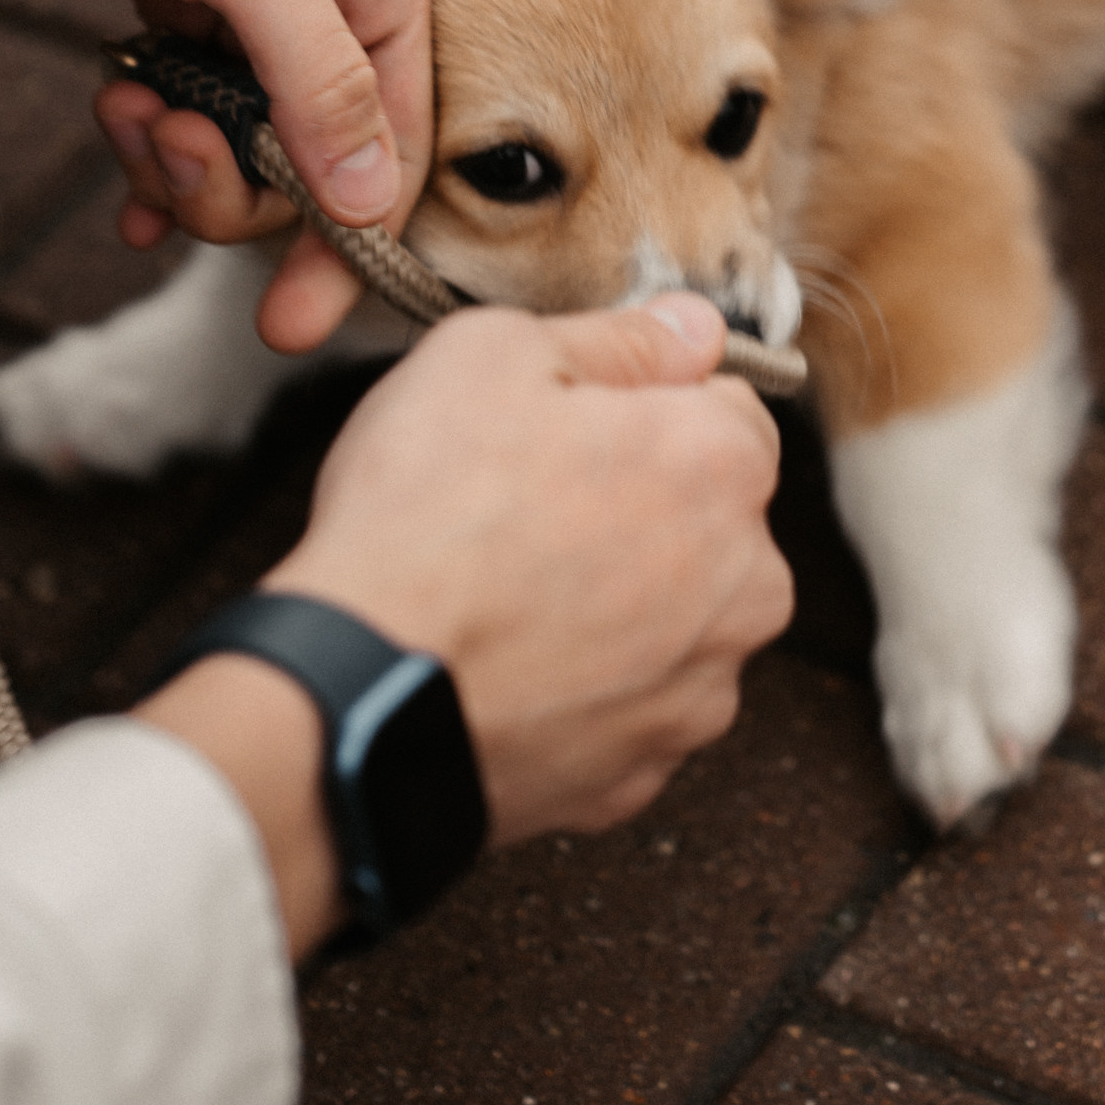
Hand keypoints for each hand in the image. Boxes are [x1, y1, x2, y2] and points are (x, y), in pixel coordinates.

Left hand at [10, 0, 431, 347]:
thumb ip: (315, 75)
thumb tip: (371, 203)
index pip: (397, 141)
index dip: (344, 241)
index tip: (286, 326)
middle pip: (319, 160)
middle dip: (230, 180)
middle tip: (157, 143)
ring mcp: (271, 9)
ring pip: (254, 150)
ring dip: (181, 159)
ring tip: (122, 110)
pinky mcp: (204, 17)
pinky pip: (207, 123)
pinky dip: (163, 156)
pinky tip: (124, 164)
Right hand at [264, 300, 791, 844]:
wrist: (357, 698)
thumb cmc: (423, 519)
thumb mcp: (494, 355)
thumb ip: (619, 337)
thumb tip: (692, 329)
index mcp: (725, 468)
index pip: (727, 409)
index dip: (642, 407)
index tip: (572, 429)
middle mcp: (747, 585)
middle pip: (708, 520)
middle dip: (638, 508)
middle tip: (525, 511)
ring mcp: (700, 690)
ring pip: (673, 619)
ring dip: (616, 605)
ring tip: (506, 597)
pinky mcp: (644, 775)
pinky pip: (625, 707)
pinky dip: (580, 691)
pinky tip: (506, 669)